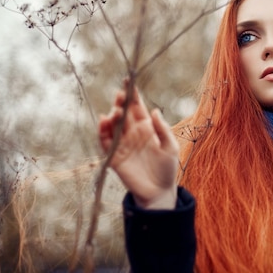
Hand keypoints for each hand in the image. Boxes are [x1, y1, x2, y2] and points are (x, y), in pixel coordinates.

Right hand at [98, 82, 178, 209]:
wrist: (159, 192)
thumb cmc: (167, 168)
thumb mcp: (170, 147)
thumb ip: (162, 130)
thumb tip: (154, 111)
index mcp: (146, 128)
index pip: (137, 107)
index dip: (133, 94)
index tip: (129, 80)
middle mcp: (132, 133)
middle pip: (124, 113)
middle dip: (121, 102)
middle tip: (120, 94)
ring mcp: (122, 144)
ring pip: (113, 125)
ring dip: (113, 116)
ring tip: (116, 112)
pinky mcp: (114, 156)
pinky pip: (105, 142)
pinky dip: (103, 131)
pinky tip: (104, 121)